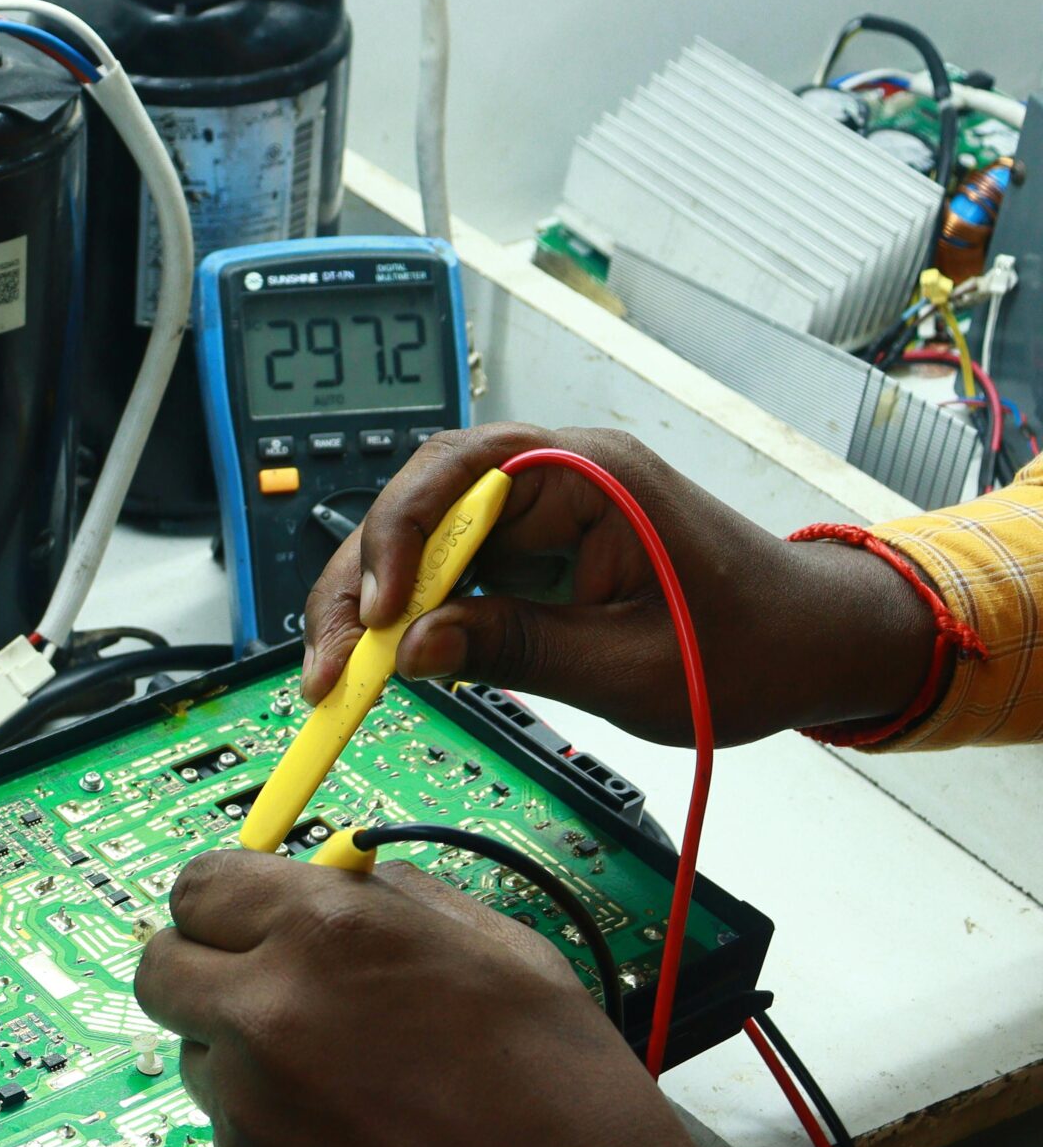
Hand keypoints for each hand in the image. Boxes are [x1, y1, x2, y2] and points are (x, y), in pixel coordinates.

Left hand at [134, 849, 816, 1146]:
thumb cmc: (574, 1113)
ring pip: (199, 1060)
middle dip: (205, 970)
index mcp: (328, 939)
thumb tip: (353, 880)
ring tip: (351, 1090)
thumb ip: (408, 906)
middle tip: (270, 990)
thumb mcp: (514, 962)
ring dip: (243, 1060)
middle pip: (160, 971)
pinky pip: (234, 1142)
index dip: (228, 902)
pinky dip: (276, 1141)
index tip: (254, 918)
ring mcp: (246, 1117)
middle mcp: (264, 1020)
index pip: (200, 886)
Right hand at [299, 423, 934, 744]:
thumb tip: (412, 652)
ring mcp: (540, 513)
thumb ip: (517, 650)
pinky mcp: (532, 552)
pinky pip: (448, 569)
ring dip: (371, 603)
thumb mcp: (629, 667)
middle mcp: (555, 478)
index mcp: (591, 476)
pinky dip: (408, 616)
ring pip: (419, 539)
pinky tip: (383, 661)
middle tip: (330, 665)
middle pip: (418, 503)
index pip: (460, 472)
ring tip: (341, 674)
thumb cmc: (751, 646)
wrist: (817, 644)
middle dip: (360, 581)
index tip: (375, 616)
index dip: (398, 538)